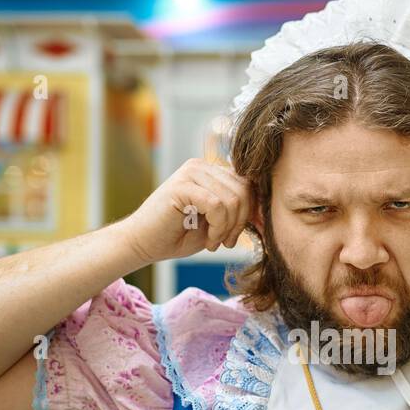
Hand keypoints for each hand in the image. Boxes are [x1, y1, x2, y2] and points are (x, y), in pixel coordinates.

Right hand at [125, 158, 257, 264]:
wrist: (144, 244)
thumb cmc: (178, 235)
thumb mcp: (216, 223)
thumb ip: (236, 213)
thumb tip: (265, 214)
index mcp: (211, 172)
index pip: (247, 185)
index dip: (250, 213)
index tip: (237, 236)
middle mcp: (202, 166)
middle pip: (244, 191)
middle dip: (240, 223)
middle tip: (225, 242)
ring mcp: (191, 172)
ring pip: (232, 199)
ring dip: (227, 228)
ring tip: (214, 242)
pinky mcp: (182, 185)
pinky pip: (216, 205)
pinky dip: (217, 227)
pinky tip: (208, 239)